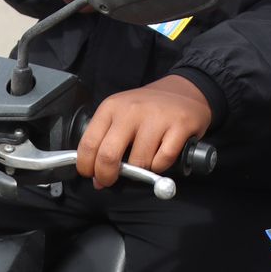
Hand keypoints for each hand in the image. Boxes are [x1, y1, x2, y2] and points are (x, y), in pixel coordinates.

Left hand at [76, 75, 212, 188]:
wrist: (184, 91)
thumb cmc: (148, 109)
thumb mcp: (120, 115)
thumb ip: (106, 142)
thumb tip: (97, 178)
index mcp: (112, 107)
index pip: (89, 143)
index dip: (86, 166)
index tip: (92, 175)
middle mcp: (132, 110)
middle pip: (108, 155)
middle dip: (106, 176)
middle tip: (110, 180)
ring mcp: (156, 117)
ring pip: (139, 162)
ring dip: (140, 171)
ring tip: (144, 161)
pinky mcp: (179, 125)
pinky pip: (162, 161)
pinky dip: (160, 166)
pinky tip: (161, 155)